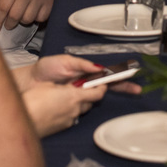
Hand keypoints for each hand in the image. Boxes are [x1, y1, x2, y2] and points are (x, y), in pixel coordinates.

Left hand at [0, 0, 54, 32]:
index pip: (3, 7)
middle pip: (14, 16)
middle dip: (9, 24)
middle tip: (8, 24)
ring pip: (27, 19)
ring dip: (22, 21)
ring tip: (22, 15)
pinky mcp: (50, 3)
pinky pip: (40, 18)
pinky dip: (36, 18)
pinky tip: (35, 11)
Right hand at [22, 82, 106, 136]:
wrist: (25, 121)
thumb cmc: (34, 100)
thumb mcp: (49, 86)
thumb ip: (63, 87)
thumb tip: (66, 88)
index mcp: (75, 97)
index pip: (97, 93)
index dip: (102, 87)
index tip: (102, 83)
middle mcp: (75, 110)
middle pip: (90, 103)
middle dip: (88, 95)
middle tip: (81, 89)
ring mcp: (69, 120)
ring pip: (80, 111)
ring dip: (78, 105)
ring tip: (66, 99)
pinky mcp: (62, 128)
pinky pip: (71, 118)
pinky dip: (68, 112)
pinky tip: (57, 109)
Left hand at [27, 54, 142, 94]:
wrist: (30, 82)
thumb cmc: (46, 69)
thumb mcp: (65, 61)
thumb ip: (82, 65)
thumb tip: (99, 68)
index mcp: (86, 70)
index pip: (106, 72)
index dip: (120, 75)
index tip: (132, 75)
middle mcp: (86, 83)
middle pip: (109, 86)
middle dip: (123, 87)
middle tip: (137, 91)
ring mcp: (80, 94)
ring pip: (97, 96)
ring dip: (100, 93)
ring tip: (98, 90)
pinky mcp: (72, 104)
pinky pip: (85, 105)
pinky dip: (88, 103)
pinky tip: (89, 101)